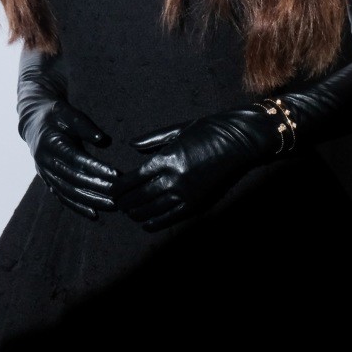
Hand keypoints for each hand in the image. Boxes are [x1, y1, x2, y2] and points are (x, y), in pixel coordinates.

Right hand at [16, 45, 119, 219]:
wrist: (33, 122)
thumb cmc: (55, 114)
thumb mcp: (67, 111)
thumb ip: (83, 124)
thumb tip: (102, 140)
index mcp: (51, 143)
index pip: (77, 159)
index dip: (96, 168)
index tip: (116, 175)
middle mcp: (46, 161)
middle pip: (74, 179)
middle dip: (97, 188)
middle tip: (119, 195)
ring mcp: (45, 173)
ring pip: (69, 192)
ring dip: (91, 201)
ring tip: (112, 206)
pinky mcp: (47, 180)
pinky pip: (62, 197)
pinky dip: (78, 207)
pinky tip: (94, 214)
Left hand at [115, 111, 267, 231]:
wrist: (240, 142)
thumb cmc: (209, 129)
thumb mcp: (178, 129)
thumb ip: (153, 140)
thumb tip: (132, 145)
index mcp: (166, 158)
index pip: (133, 179)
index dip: (119, 188)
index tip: (111, 190)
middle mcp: (173, 179)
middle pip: (139, 197)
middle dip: (124, 202)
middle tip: (115, 203)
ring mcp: (185, 194)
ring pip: (151, 210)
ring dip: (136, 213)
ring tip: (128, 212)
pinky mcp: (197, 204)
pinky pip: (170, 218)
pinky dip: (154, 222)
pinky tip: (146, 223)